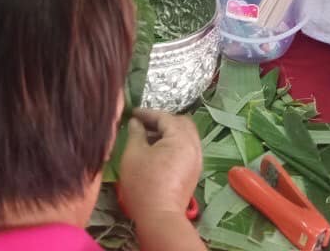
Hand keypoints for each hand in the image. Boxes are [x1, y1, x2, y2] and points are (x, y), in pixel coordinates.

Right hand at [119, 110, 201, 225]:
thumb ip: (136, 133)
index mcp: (181, 138)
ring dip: (169, 132)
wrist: (159, 217)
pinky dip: (174, 144)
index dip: (147, 113)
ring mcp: (196, 160)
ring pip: (186, 136)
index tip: (133, 113)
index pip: (165, 117)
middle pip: (181, 123)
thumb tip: (136, 123)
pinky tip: (157, 151)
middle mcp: (194, 146)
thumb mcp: (134, 154)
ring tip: (149, 138)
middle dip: (162, 121)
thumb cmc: (144, 183)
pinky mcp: (193, 172)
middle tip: (144, 124)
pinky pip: (186, 149)